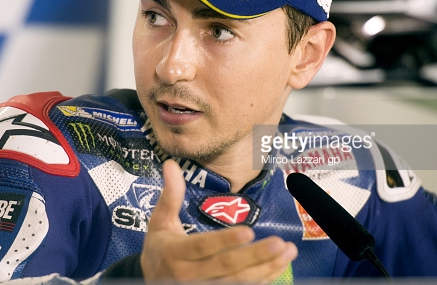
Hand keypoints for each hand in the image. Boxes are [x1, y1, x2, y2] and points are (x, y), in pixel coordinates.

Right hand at [141, 160, 297, 282]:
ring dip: (266, 268)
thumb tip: (170, 164)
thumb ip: (169, 195)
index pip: (203, 246)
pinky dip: (263, 279)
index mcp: (176, 253)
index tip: (249, 230)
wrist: (149, 282)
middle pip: (226, 266)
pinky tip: (279, 266)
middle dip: (255, 255)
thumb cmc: (158, 249)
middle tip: (279, 242)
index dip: (226, 241)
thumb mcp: (159, 221)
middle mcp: (188, 275)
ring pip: (237, 282)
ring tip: (288, 252)